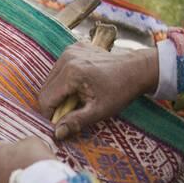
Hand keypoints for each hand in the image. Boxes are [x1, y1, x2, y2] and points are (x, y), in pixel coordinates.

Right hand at [39, 42, 158, 139]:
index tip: (59, 123)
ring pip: (50, 79)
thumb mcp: (99, 111)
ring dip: (57, 93)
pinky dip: (63, 82)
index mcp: (71, 73)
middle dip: (53, 104)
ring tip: (75, 99)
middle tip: (69, 113)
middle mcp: (67, 58)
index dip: (49, 115)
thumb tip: (57, 133)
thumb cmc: (120, 90)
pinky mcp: (73, 49)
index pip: (46, 98)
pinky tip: (78, 86)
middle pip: (46, 88)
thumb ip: (75, 122)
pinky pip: (58, 70)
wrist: (137, 68)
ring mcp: (69, 51)